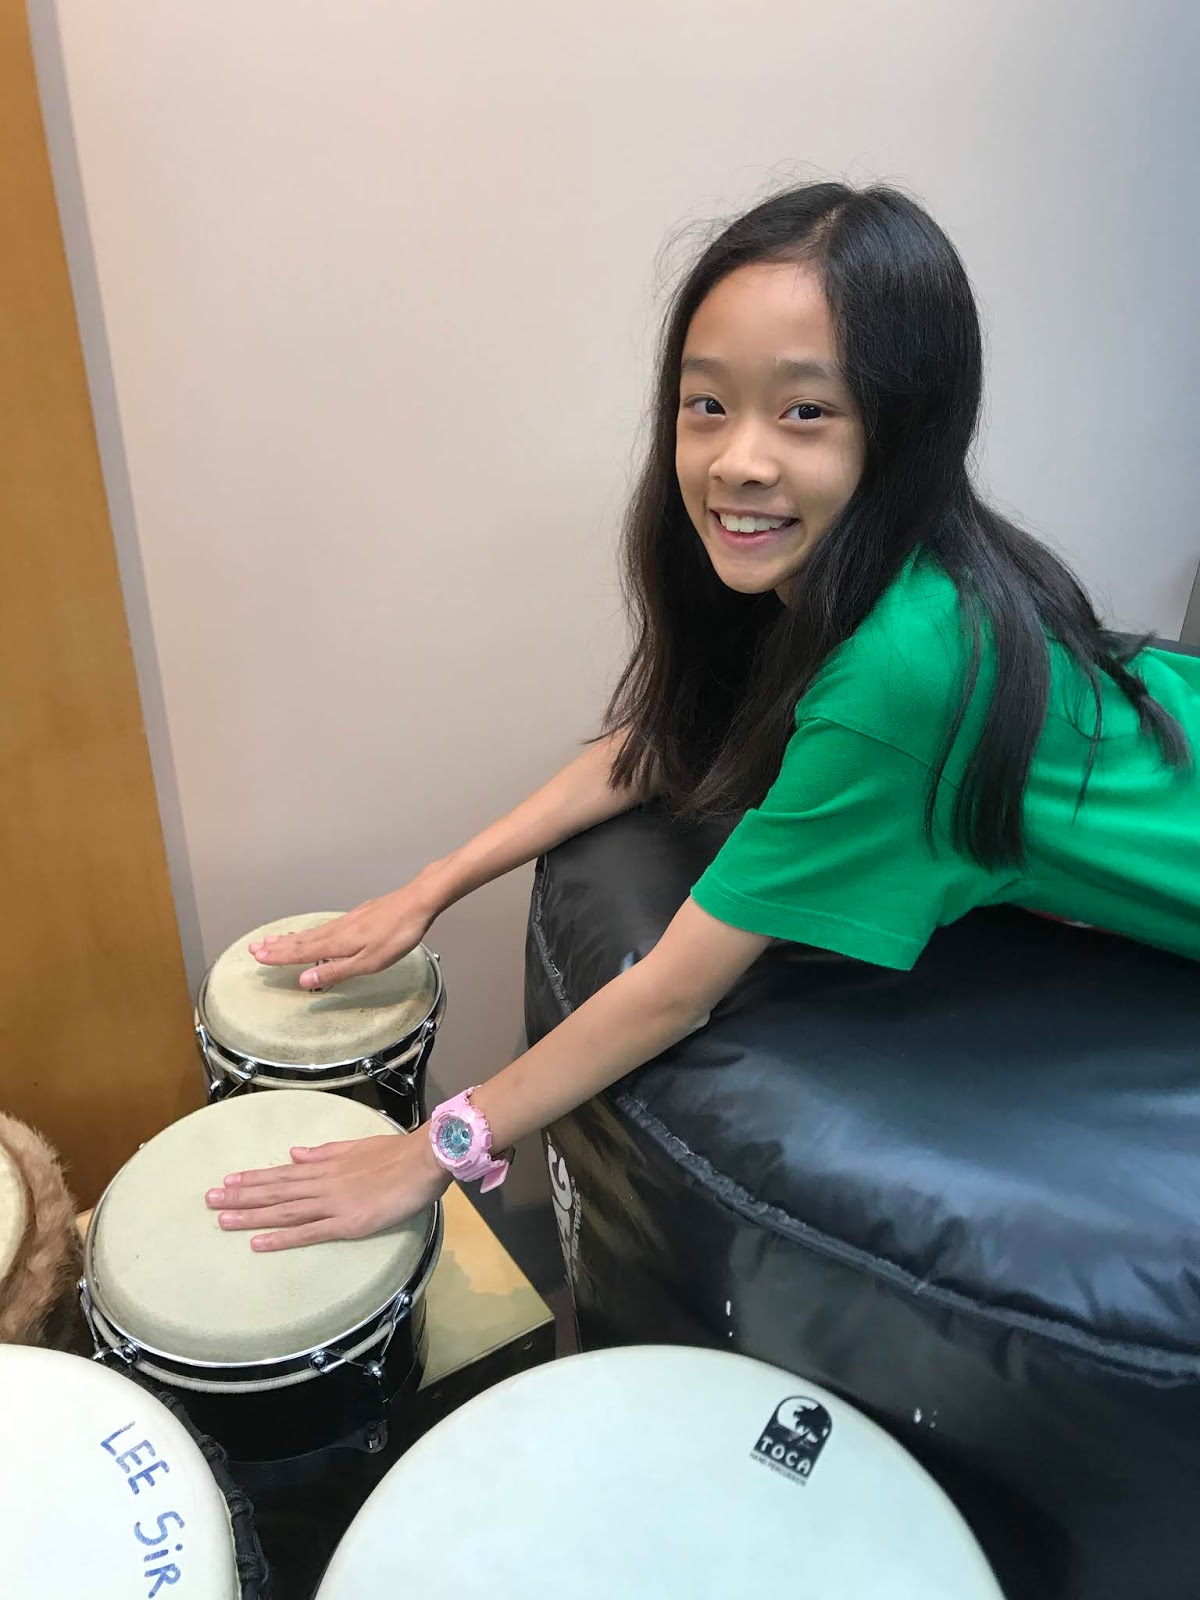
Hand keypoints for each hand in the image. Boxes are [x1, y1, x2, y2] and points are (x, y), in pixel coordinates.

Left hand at [205, 1131, 450, 1250]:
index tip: (228, 1181)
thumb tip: (294, 1153)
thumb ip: (324, 1152)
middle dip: (241, 1196)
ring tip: (222, 1219)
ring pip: (284, 1211)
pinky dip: (281, 1237)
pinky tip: (258, 1243)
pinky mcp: (346, 1223)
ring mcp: (332, 1204)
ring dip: (251, 1215)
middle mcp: (322, 1184)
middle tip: (209, 1200)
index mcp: (326, 1166)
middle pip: (275, 1191)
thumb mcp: (357, 1146)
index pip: (283, 1173)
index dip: (254, 1178)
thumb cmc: (396, 1153)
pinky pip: (308, 1232)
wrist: (423, 1160)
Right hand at [249, 883, 436, 989]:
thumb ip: (336, 971)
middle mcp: (337, 930)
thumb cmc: (397, 935)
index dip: (279, 956)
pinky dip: (310, 931)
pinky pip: (325, 926)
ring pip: (312, 932)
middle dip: (278, 946)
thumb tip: (304, 980)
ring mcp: (348, 921)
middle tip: (254, 947)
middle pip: (301, 940)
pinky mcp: (358, 916)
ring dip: (291, 938)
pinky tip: (312, 932)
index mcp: (337, 943)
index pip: (301, 952)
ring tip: (274, 939)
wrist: (417, 902)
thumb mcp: (368, 962)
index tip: (257, 957)